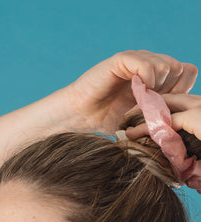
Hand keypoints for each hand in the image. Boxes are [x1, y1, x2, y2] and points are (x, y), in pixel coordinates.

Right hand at [58, 50, 197, 134]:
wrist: (78, 117)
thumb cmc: (103, 120)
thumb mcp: (138, 119)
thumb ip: (158, 112)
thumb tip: (177, 116)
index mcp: (153, 76)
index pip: (186, 73)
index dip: (180, 91)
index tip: (162, 108)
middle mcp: (146, 64)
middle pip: (179, 69)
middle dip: (169, 92)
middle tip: (150, 106)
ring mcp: (135, 60)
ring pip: (168, 66)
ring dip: (157, 88)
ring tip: (140, 100)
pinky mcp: (122, 60)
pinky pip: (148, 65)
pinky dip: (146, 81)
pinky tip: (134, 92)